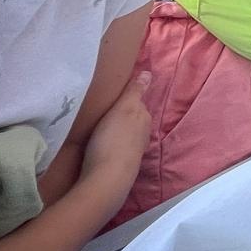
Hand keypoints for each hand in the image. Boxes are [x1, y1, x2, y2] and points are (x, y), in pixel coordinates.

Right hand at [79, 71, 152, 198]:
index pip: (138, 103)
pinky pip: (117, 148)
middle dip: (123, 116)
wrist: (107, 178)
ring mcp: (134, 151)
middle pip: (134, 120)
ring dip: (117, 131)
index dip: (127, 100)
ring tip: (101, 128)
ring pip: (126, 135)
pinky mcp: (122, 165)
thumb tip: (149, 73)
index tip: (115, 98)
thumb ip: (135, 91)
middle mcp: (143, 135)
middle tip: (105, 111)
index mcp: (144, 119)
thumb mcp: (124, 108)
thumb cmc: (114, 139)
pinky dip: (112, 144)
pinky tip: (102, 146)